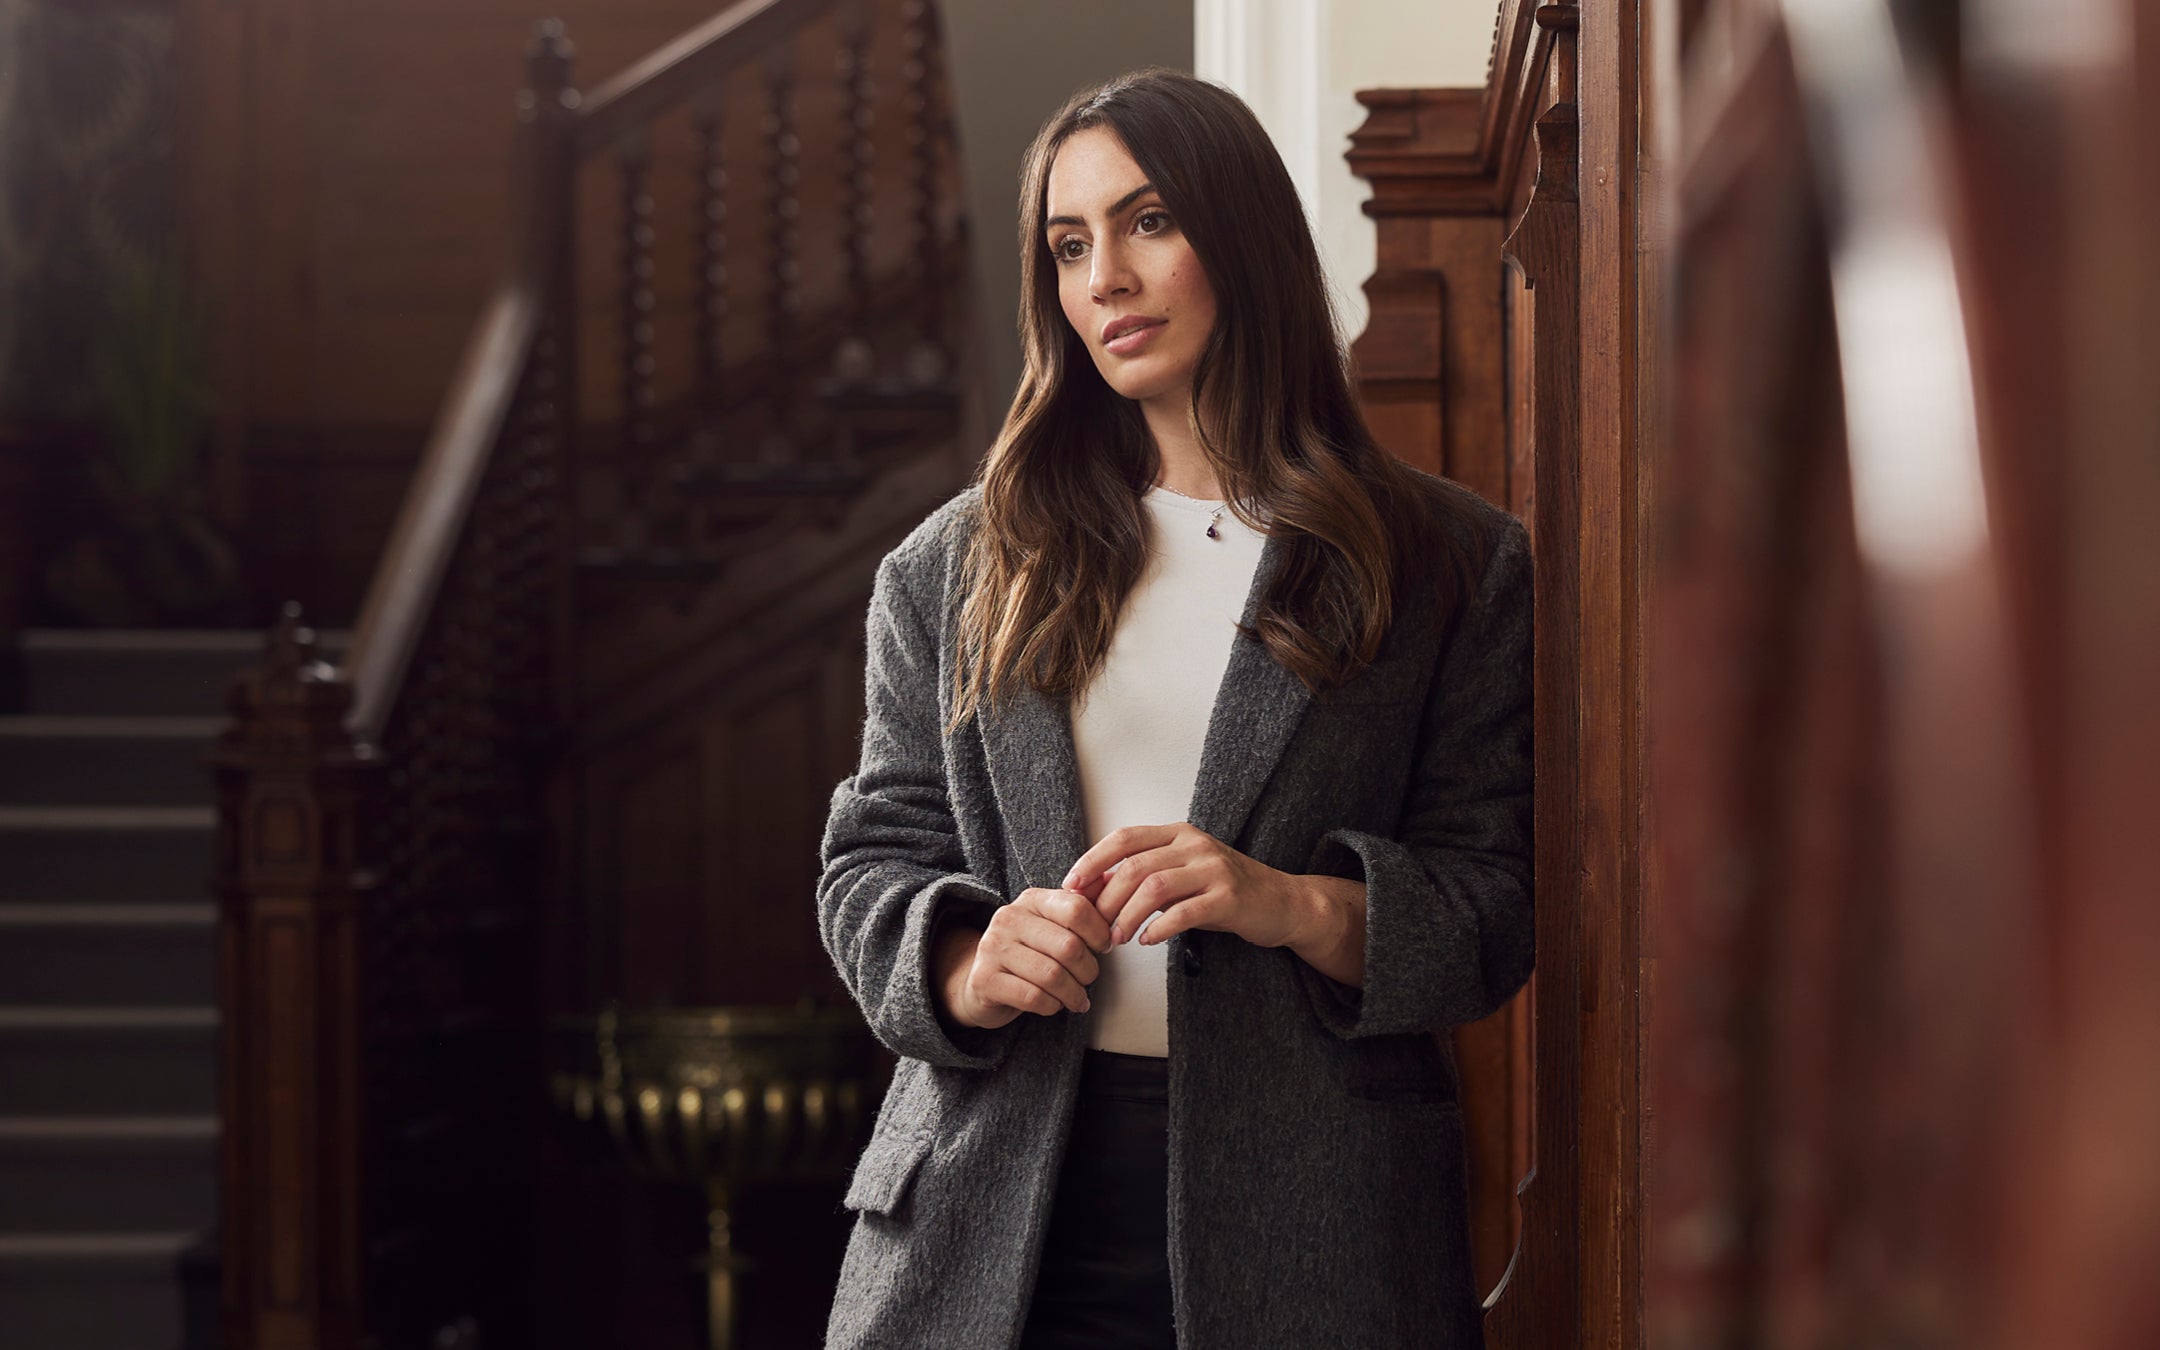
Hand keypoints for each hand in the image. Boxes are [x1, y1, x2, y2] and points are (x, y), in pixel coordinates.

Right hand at [938, 886, 1115, 1028]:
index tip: (1104, 947)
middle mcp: (1009, 918)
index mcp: (1032, 900)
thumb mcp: (1056, 924)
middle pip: (1068, 946)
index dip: (1099, 932)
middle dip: (1088, 970)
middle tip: (1089, 979)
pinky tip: (1055, 1004)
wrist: (985, 982)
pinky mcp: (984, 979)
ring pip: (1052, 975)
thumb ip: (1085, 903)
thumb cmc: (1030, 952)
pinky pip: (1033, 997)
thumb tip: (1114, 877)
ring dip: (1073, 993)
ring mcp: (993, 948)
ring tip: (1077, 999)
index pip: (1076, 908)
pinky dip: (1052, 1006)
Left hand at [1062, 823, 1317, 951]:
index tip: (1071, 885)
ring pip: (1155, 887)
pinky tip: (1147, 940)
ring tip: (1116, 939)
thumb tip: (1092, 888)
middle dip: (1107, 899)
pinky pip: (1184, 911)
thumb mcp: (1182, 875)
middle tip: (1094, 927)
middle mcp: (1195, 845)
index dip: (1093, 859)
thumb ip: (1143, 877)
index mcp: (1178, 834)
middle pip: (1135, 866)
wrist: (1282, 902)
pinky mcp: (1229, 897)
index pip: (1125, 838)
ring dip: (1128, 915)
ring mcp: (1214, 869)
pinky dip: (1159, 927)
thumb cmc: (1224, 891)